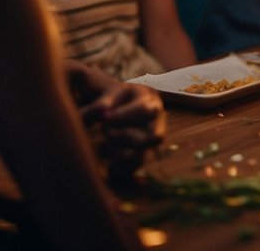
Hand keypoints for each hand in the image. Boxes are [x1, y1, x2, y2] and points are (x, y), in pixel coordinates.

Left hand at [67, 60, 165, 176]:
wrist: (115, 105)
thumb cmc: (112, 97)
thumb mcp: (108, 93)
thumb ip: (102, 102)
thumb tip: (103, 114)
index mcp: (149, 98)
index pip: (144, 110)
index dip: (122, 117)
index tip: (103, 120)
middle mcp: (157, 119)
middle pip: (150, 137)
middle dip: (122, 135)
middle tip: (106, 131)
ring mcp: (152, 136)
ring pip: (141, 154)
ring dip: (118, 153)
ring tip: (105, 145)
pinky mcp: (144, 151)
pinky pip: (136, 166)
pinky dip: (120, 167)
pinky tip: (108, 164)